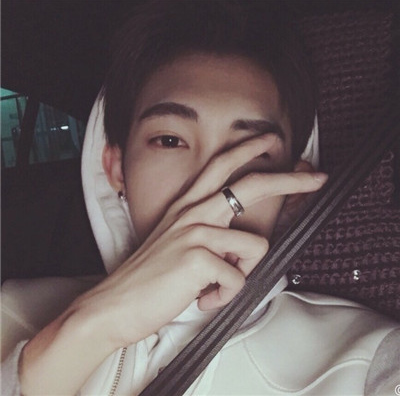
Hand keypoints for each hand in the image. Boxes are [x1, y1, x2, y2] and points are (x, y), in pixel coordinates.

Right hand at [20, 133, 326, 394]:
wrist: (116, 304)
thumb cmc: (150, 277)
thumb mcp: (177, 244)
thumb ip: (209, 236)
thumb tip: (239, 244)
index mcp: (187, 206)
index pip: (221, 165)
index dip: (248, 149)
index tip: (272, 140)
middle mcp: (193, 212)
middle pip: (250, 184)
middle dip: (288, 178)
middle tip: (315, 177)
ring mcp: (195, 233)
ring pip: (255, 246)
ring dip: (239, 274)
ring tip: (212, 285)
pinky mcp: (197, 258)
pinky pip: (237, 280)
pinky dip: (223, 297)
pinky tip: (202, 297)